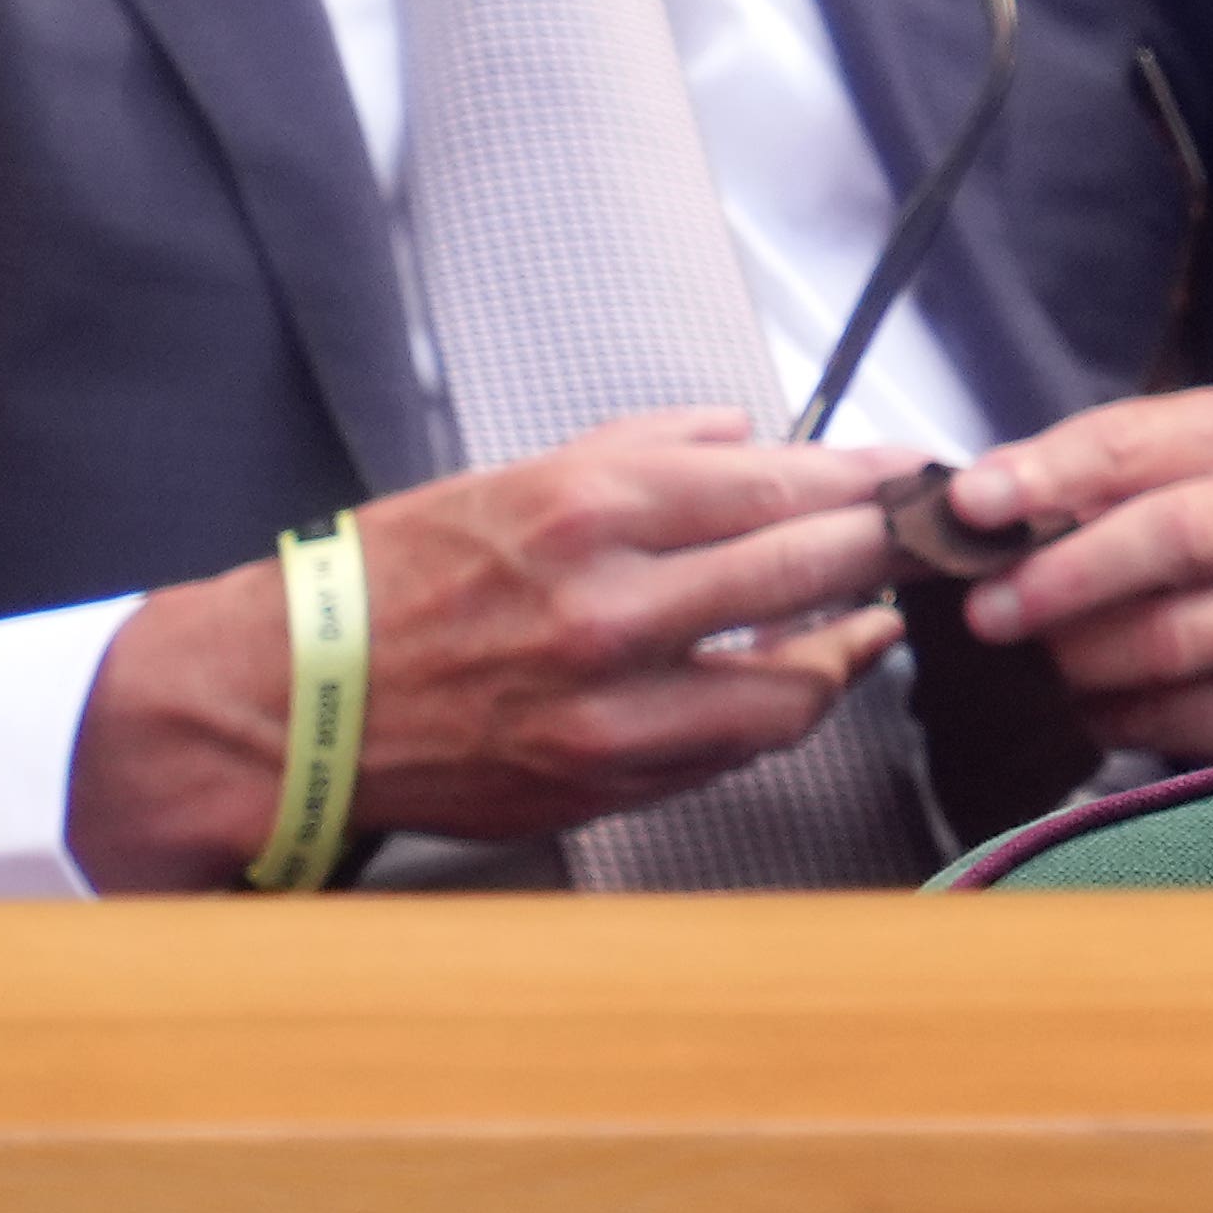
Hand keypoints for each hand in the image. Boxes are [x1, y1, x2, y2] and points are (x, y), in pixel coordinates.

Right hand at [67, 411, 916, 891]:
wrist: (287, 703)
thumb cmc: (395, 577)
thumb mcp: (516, 475)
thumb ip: (647, 446)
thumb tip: (748, 430)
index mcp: (587, 512)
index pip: (778, 486)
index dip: (867, 480)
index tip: (917, 471)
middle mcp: (609, 611)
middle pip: (808, 573)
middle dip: (886, 551)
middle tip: (926, 537)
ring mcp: (609, 710)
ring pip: (790, 689)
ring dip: (846, 650)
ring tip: (869, 620)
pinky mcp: (601, 783)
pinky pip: (729, 752)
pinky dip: (773, 714)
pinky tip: (790, 680)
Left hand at [943, 386, 1212, 761]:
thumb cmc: (1178, 536)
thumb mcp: (1134, 485)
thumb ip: (1058, 489)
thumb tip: (962, 512)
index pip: (1131, 444)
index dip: (1046, 475)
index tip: (969, 505)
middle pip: (1174, 535)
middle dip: (1065, 575)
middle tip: (982, 612)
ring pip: (1173, 638)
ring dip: (1077, 660)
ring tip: (1020, 672)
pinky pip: (1187, 717)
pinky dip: (1115, 718)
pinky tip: (1079, 712)